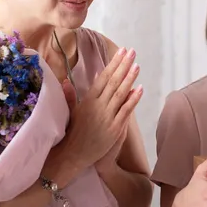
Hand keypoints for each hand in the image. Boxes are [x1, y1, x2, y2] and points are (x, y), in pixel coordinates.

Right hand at [55, 47, 142, 171]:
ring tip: (137, 65)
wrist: (73, 155)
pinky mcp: (114, 128)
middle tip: (132, 51)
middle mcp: (97, 106)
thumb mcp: (70, 112)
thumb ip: (70, 96)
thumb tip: (66, 80)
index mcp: (87, 100)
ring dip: (129, 78)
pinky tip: (139, 88)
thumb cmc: (73, 133)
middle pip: (113, 82)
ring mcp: (106, 117)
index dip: (113, 64)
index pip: (102, 77)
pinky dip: (133, 99)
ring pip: (120, 94)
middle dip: (123, 65)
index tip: (120, 52)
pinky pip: (125, 111)